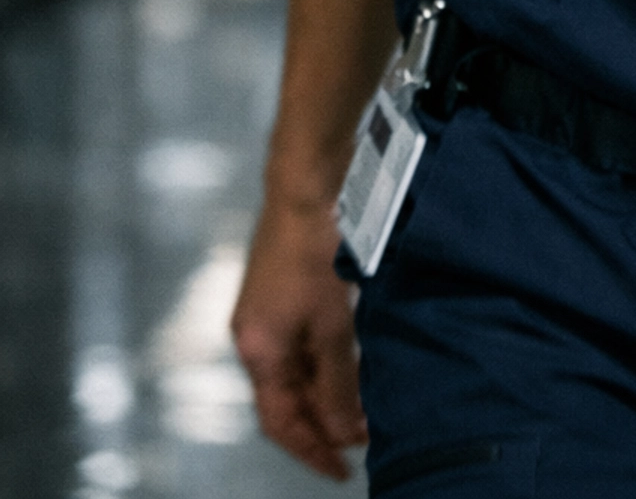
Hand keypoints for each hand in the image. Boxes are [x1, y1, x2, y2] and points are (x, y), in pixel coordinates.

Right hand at [232, 192, 366, 478]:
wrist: (307, 185)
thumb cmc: (316, 249)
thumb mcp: (334, 323)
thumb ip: (338, 381)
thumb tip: (345, 431)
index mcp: (257, 350)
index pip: (280, 422)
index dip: (311, 450)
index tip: (342, 469)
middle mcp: (252, 337)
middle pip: (285, 400)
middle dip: (321, 424)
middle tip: (361, 440)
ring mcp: (264, 314)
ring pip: (295, 372)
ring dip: (326, 393)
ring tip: (363, 407)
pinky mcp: (280, 293)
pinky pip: (300, 345)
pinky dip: (324, 363)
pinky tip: (352, 363)